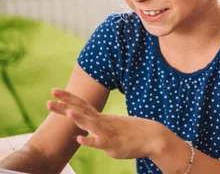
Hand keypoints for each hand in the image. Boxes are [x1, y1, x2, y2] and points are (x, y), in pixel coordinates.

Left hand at [47, 88, 164, 159]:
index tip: (54, 90)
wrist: (152, 137)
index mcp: (101, 118)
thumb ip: (98, 126)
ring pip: (91, 124)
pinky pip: (99, 143)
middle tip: (51, 95)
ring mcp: (107, 132)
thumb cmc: (132, 132)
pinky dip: (89, 141)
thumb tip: (85, 128)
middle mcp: (102, 122)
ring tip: (67, 112)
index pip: (82, 105)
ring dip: (79, 118)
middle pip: (82, 111)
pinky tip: (79, 139)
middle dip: (65, 104)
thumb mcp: (112, 126)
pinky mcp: (112, 145)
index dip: (68, 97)